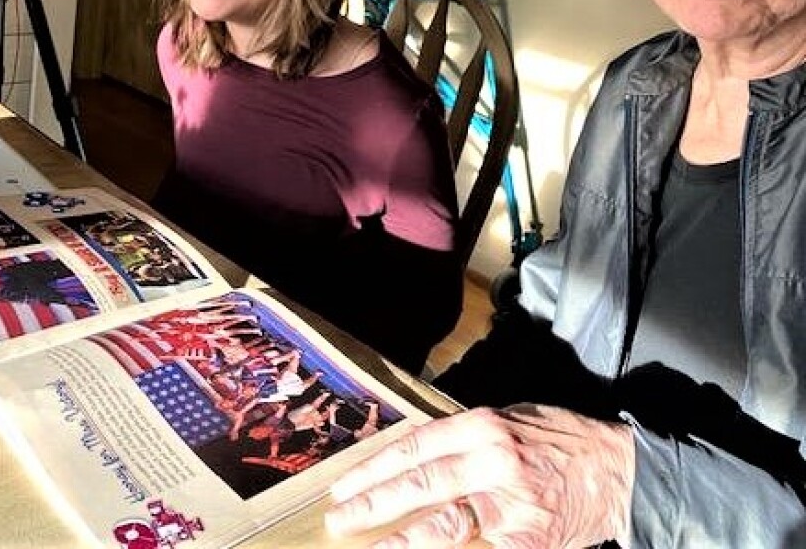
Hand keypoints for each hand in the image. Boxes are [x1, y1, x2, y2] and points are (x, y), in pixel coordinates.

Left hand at [325, 404, 633, 547]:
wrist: (617, 470)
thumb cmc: (557, 439)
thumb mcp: (508, 419)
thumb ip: (464, 436)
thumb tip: (413, 456)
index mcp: (483, 425)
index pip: (415, 447)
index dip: (376, 467)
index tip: (344, 485)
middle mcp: (492, 460)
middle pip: (422, 483)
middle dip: (374, 503)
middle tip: (339, 519)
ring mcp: (511, 502)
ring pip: (446, 524)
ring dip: (402, 540)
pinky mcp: (528, 539)